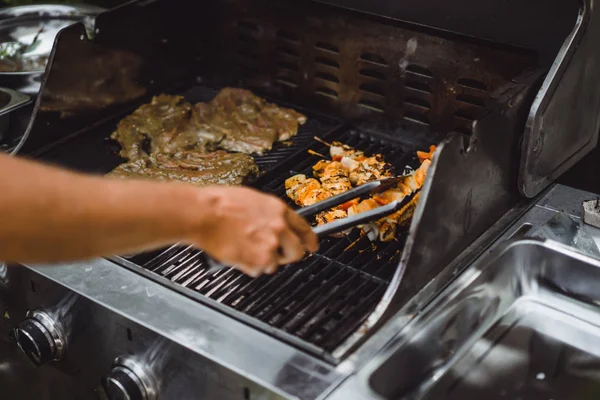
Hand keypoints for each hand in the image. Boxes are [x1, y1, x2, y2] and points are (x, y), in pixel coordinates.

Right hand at [191, 187, 318, 276]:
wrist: (203, 213)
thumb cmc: (220, 204)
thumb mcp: (253, 200)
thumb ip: (269, 214)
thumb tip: (275, 224)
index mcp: (279, 210)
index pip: (304, 228)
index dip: (309, 240)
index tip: (311, 246)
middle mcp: (279, 228)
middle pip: (297, 252)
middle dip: (289, 256)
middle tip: (277, 255)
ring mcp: (270, 246)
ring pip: (275, 263)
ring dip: (263, 261)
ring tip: (245, 248)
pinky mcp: (258, 261)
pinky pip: (258, 270)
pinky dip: (249, 266)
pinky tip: (238, 253)